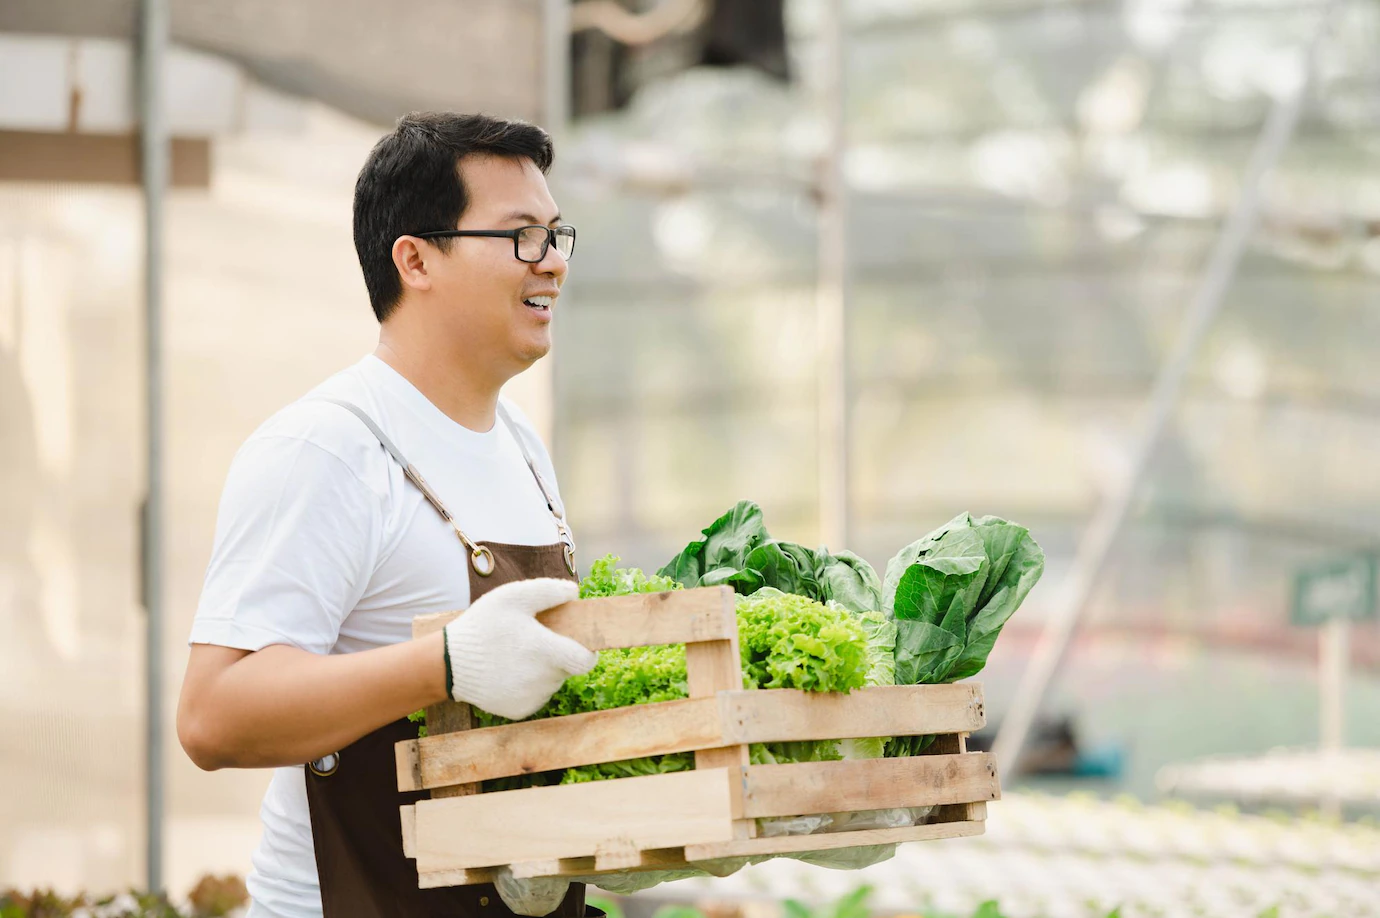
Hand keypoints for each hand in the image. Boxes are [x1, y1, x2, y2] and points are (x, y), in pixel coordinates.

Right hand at [443, 578, 595, 719]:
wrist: (448, 663)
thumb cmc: (483, 626)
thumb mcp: (513, 597)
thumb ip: (548, 591)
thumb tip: (574, 592)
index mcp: (546, 652)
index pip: (586, 661)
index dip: (587, 652)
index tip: (578, 642)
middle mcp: (542, 680)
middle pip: (567, 669)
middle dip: (558, 655)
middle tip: (535, 641)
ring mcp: (531, 698)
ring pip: (552, 683)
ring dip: (543, 670)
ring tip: (517, 655)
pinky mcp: (519, 711)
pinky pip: (536, 696)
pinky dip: (529, 684)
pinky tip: (508, 671)